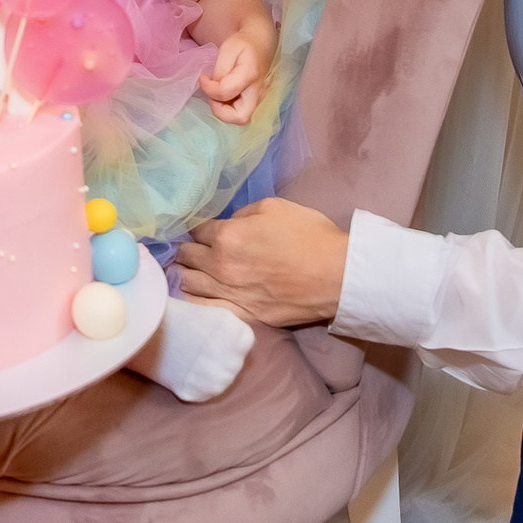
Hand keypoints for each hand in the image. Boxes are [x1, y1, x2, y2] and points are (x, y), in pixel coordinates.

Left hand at [175, 198, 348, 327]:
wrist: (337, 275)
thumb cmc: (310, 236)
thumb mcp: (274, 207)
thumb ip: (242, 214)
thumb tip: (228, 223)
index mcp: (227, 236)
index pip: (196, 229)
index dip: (197, 226)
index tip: (201, 228)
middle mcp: (221, 266)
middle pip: (186, 256)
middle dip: (186, 248)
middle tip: (191, 247)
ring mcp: (230, 294)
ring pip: (188, 283)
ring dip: (185, 272)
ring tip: (189, 269)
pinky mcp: (242, 314)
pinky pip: (203, 309)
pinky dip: (193, 299)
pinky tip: (194, 293)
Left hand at [199, 27, 272, 124]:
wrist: (261, 43)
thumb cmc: (243, 44)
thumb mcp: (227, 49)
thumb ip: (220, 70)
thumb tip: (213, 88)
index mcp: (250, 74)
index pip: (225, 92)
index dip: (209, 89)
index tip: (203, 78)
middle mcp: (258, 91)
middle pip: (241, 117)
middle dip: (220, 111)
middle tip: (213, 95)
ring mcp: (260, 98)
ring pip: (242, 119)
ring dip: (225, 112)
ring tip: (219, 93)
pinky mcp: (257, 101)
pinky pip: (242, 113)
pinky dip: (230, 109)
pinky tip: (226, 95)